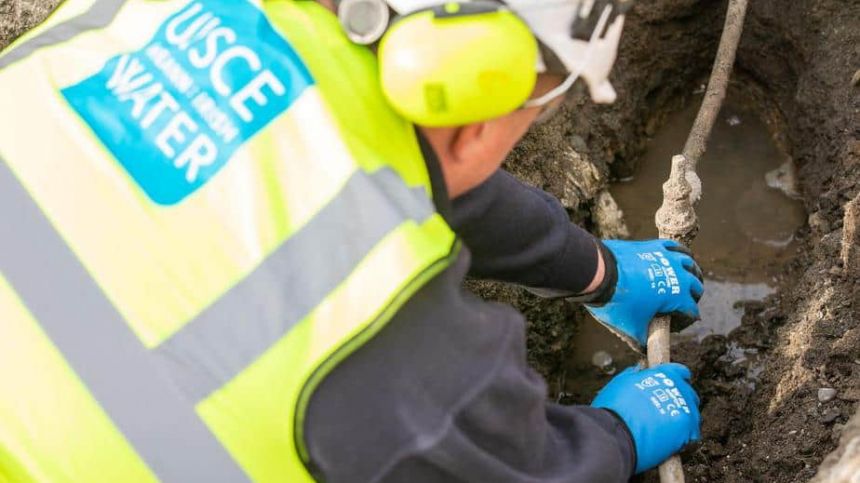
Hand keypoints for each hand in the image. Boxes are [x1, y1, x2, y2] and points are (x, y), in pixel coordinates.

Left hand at [583, 239, 703, 349]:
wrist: (599, 273)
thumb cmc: (617, 302)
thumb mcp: (630, 328)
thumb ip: (641, 341)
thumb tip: (644, 351)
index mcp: (678, 297)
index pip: (692, 311)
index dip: (685, 320)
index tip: (675, 324)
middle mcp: (679, 275)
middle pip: (696, 286)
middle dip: (692, 296)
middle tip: (681, 303)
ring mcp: (667, 257)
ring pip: (689, 263)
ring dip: (690, 272)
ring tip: (685, 279)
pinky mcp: (654, 245)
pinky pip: (674, 247)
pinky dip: (678, 252)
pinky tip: (675, 257)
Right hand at [592, 363, 700, 473]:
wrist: (616, 433)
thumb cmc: (614, 407)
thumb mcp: (620, 382)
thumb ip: (634, 374)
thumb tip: (638, 370)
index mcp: (665, 374)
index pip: (680, 371)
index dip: (675, 379)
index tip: (669, 387)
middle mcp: (679, 389)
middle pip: (688, 393)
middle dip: (679, 399)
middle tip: (664, 409)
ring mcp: (686, 409)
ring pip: (691, 413)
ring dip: (681, 417)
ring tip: (665, 427)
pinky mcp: (688, 430)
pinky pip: (692, 433)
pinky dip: (683, 436)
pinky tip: (669, 439)